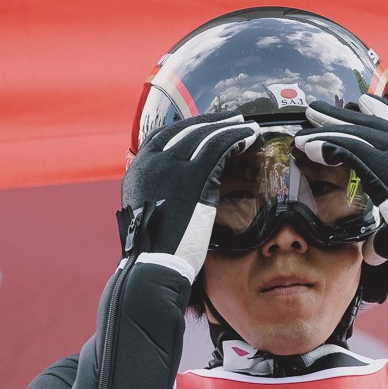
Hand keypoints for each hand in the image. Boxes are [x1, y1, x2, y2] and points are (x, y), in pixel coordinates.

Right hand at [119, 111, 259, 278]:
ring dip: (229, 128)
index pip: (163, 136)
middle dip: (213, 122)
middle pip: (186, 130)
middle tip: (233, 119)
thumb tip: (166, 193)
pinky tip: (250, 138)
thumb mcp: (146, 216)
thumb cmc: (154, 253)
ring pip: (206, 136)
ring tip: (247, 127)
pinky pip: (220, 148)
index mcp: (137, 171)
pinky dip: (236, 139)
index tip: (206, 124)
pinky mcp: (194, 178)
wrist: (153, 269)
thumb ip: (155, 196)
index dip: (188, 127)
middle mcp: (151, 163)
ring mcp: (172, 168)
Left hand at [295, 95, 387, 266]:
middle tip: (319, 110)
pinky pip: (346, 147)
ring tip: (305, 126)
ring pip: (354, 131)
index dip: (375, 112)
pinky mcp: (383, 163)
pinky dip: (324, 145)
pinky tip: (308, 147)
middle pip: (371, 121)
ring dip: (326, 128)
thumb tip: (371, 250)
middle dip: (342, 116)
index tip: (358, 105)